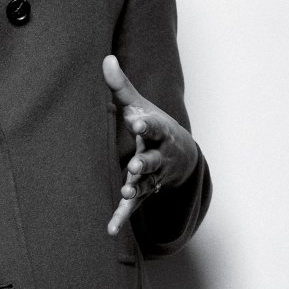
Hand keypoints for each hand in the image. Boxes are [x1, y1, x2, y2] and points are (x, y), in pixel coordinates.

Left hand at [103, 55, 199, 236]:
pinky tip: (110, 230)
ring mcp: (153, 177)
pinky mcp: (144, 192)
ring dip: (137, 189)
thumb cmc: (154, 126)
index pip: (155, 128)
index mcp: (159, 133)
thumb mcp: (140, 105)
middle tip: (135, 164)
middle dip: (145, 162)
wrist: (183, 155)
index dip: (147, 125)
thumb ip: (121, 86)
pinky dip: (122, 218)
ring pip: (146, 184)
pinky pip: (133, 208)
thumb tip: (105, 58)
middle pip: (153, 160)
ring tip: (127, 192)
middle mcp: (159, 157)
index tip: (138, 120)